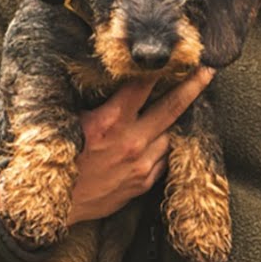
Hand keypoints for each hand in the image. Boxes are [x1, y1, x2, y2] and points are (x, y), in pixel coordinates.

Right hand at [66, 69, 212, 225]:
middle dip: (192, 87)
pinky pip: (164, 159)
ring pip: (169, 134)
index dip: (158, 69)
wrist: (52, 206)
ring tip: (187, 103)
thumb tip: (107, 81)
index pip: (142, 86)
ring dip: (176, 119)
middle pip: (171, 108)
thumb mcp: (66, 124)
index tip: (174, 56)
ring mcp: (140, 166)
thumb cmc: (54, 160)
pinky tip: (165, 136)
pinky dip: (165, 145)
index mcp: (109, 122)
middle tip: (208, 72)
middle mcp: (131, 142)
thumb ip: (93, 104)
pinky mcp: (142, 184)